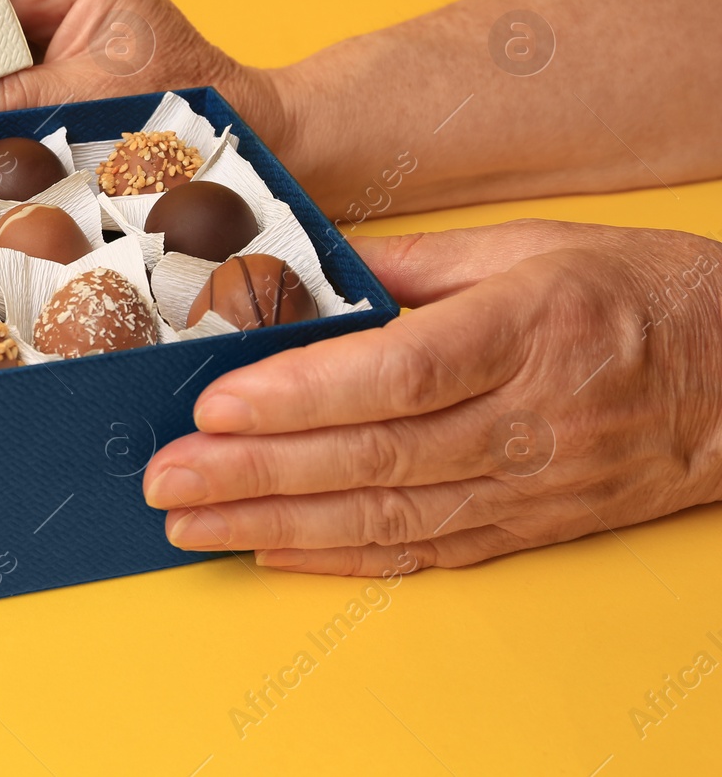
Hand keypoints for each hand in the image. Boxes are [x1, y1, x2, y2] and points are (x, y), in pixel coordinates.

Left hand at [141, 219, 721, 574]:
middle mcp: (529, 418)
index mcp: (530, 328)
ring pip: (387, 517)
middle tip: (165, 477)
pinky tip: (269, 552)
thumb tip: (314, 272)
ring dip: (276, 526)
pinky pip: (425, 552)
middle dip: (255, 473)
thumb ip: (420, 263)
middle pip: (374, 455)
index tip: (215, 405)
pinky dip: (340, 559)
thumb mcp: (537, 245)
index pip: (400, 372)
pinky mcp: (530, 527)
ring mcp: (531, 485)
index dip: (301, 395)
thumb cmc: (640, 294)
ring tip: (189, 522)